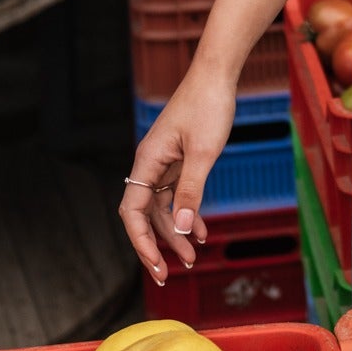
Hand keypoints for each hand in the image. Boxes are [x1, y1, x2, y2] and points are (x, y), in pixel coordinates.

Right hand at [118, 69, 237, 284]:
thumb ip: (191, 192)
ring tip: (194, 258)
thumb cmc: (209, 106)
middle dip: (157, 245)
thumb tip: (180, 229)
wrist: (218, 75)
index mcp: (147, 162)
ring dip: (177, 233)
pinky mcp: (179, 161)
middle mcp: (150, 165)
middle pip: (145, 215)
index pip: (133, 212)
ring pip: (164, 208)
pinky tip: (202, 231)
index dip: (141, 241)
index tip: (156, 264)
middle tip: (169, 275)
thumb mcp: (204, 153)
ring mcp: (164, 163)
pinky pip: (178, 195)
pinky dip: (189, 213)